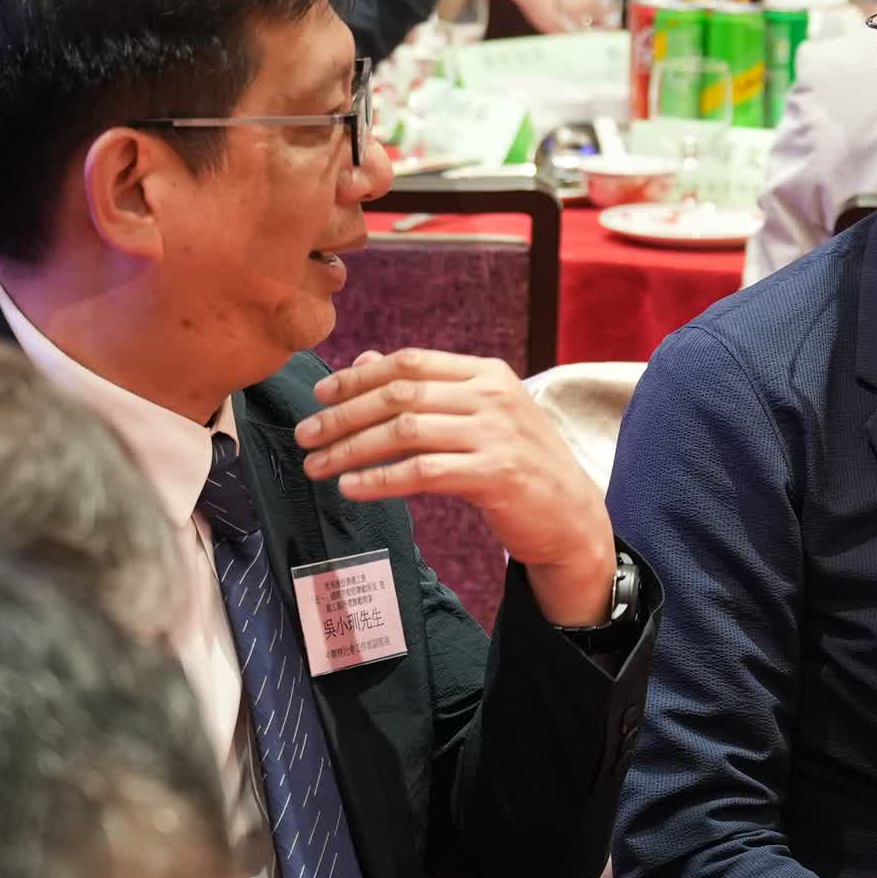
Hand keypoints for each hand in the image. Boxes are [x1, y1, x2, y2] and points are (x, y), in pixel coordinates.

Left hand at [296, 348, 617, 624]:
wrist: (571, 517)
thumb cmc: (518, 464)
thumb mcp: (478, 416)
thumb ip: (426, 389)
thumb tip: (365, 360)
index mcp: (486, 373)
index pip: (410, 362)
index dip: (357, 377)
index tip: (319, 396)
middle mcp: (492, 396)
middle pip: (400, 394)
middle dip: (343, 414)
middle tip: (305, 435)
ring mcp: (496, 434)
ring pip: (405, 431)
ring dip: (352, 448)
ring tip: (317, 465)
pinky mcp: (496, 474)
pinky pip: (423, 472)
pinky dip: (380, 480)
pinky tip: (351, 488)